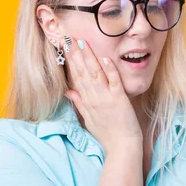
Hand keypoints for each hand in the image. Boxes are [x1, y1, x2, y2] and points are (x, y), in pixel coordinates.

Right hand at [62, 36, 142, 151]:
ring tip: (82, 43)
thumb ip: (78, 103)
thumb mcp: (88, 118)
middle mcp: (93, 98)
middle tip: (68, 38)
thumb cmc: (107, 134)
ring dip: (88, 58)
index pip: (75, 76)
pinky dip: (110, 71)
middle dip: (74, 54)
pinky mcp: (119, 100)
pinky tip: (106, 59)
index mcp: (86, 101)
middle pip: (81, 72)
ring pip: (95, 74)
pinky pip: (114, 82)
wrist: (121, 147)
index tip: (64, 46)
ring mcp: (105, 98)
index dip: (69, 60)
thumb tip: (68, 90)